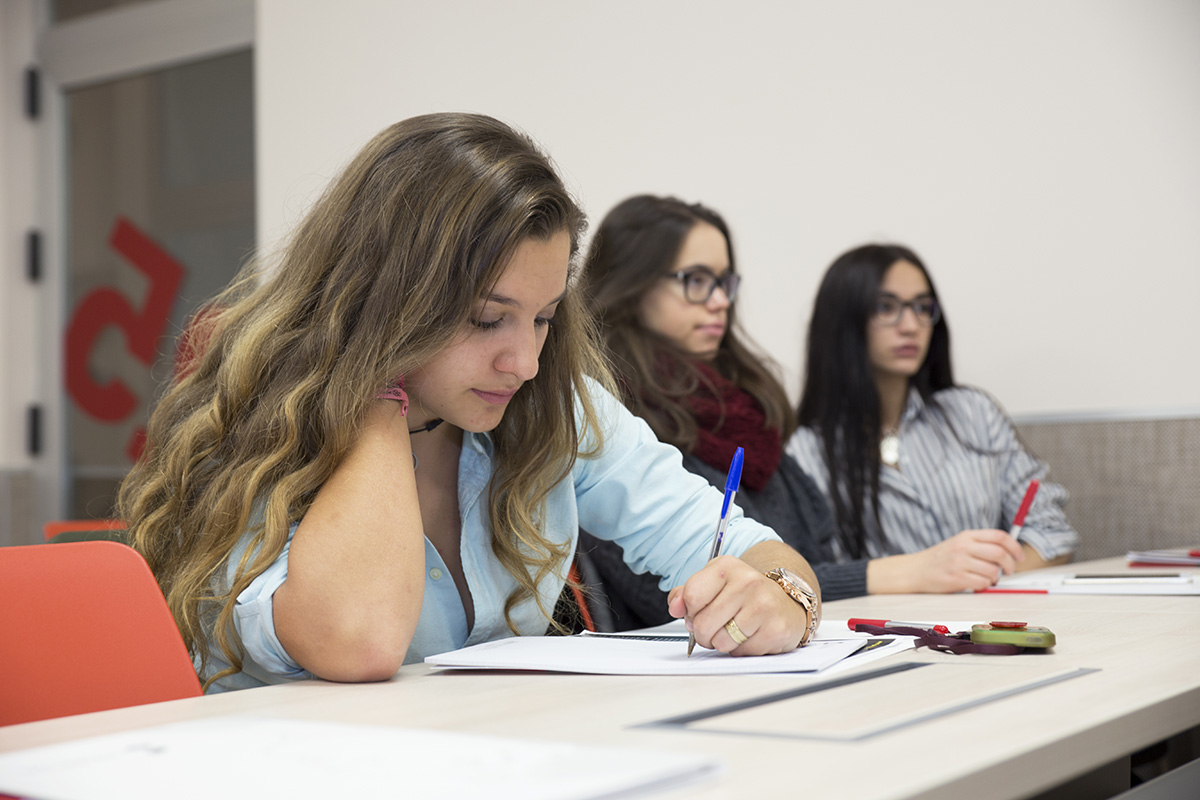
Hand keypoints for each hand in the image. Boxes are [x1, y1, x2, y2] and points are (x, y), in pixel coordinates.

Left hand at [667, 555, 807, 655]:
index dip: (690, 611)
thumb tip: (675, 607)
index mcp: (727, 567)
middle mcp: (747, 581)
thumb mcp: (714, 584)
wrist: (787, 602)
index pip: (691, 596)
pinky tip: (752, 635)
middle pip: (703, 623)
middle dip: (704, 633)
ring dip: (723, 644)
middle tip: (716, 627)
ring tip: (735, 631)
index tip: (699, 611)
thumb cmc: (745, 595)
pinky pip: (742, 652)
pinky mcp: (776, 629)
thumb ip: (686, 594)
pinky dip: (742, 650)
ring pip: (721, 641)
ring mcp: (763, 605)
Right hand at [899, 529, 1024, 592]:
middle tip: (1009, 571)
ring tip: (987, 578)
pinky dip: (984, 586)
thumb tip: (1009, 553)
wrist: (915, 570)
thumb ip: (981, 544)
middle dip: (1010, 565)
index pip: (999, 536)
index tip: (1019, 557)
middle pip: (1000, 553)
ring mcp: (959, 562)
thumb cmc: (940, 558)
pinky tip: (976, 584)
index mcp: (967, 535)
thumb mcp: (959, 543)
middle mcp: (963, 546)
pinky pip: (982, 583)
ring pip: (993, 571)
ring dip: (994, 578)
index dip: (1014, 547)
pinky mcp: (956, 578)